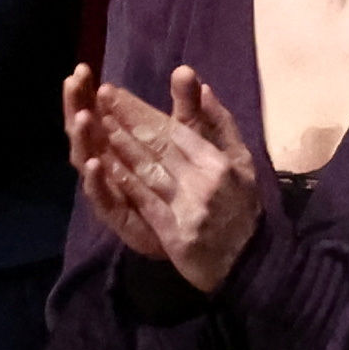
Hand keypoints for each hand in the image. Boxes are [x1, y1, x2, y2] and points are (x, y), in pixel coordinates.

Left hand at [63, 60, 269, 295]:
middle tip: (100, 100)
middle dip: (125, 120)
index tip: (116, 94)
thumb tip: (205, 89)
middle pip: (157, 145)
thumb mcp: (243, 161)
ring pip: (148, 170)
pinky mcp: (174, 231)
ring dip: (120, 146)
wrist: (250, 260)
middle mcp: (202, 179)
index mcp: (217, 160)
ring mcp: (187, 205)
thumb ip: (222, 125)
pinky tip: (105, 167)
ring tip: (98, 125)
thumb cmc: (244, 208)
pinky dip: (124, 182)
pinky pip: (144, 201)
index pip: (173, 129)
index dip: (141, 110)